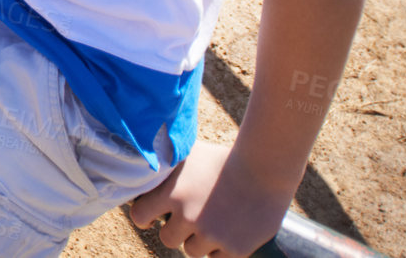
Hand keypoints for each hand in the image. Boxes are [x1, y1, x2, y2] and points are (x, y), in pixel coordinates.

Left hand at [128, 141, 293, 257]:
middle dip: (177, 230)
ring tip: (214, 221)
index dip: (145, 217)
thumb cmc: (222, 159)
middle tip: (191, 218)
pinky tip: (229, 231)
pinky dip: (221, 249)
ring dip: (200, 241)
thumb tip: (141, 164)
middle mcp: (189, 216)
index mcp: (172, 193)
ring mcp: (212, 235)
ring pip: (192, 250)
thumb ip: (165, 167)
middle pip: (168, 239)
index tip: (152, 217)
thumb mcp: (188, 156)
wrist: (265, 170)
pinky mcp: (235, 249)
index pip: (139, 216)